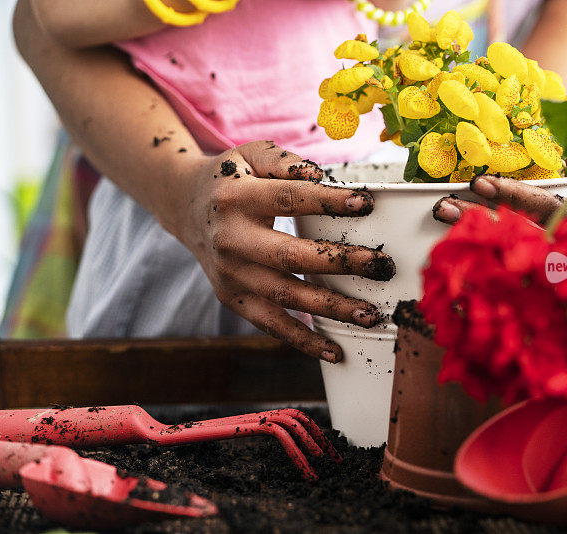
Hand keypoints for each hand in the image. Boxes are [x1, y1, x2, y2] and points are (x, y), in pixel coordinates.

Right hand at [182, 141, 394, 361]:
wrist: (186, 209)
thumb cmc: (231, 179)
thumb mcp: (250, 154)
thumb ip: (283, 162)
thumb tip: (318, 176)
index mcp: (236, 198)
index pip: (287, 199)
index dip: (327, 202)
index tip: (364, 205)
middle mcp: (230, 240)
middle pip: (289, 256)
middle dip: (339, 263)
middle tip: (380, 266)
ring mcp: (230, 275)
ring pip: (285, 297)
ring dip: (330, 308)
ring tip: (370, 314)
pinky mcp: (232, 299)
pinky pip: (271, 325)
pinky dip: (303, 341)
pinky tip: (336, 351)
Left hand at [431, 159, 566, 336]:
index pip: (552, 208)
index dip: (514, 195)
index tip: (481, 184)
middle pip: (524, 238)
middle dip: (482, 221)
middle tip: (446, 208)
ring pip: (517, 268)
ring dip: (479, 250)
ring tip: (446, 235)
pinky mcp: (563, 309)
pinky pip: (519, 293)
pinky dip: (489, 281)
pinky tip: (459, 273)